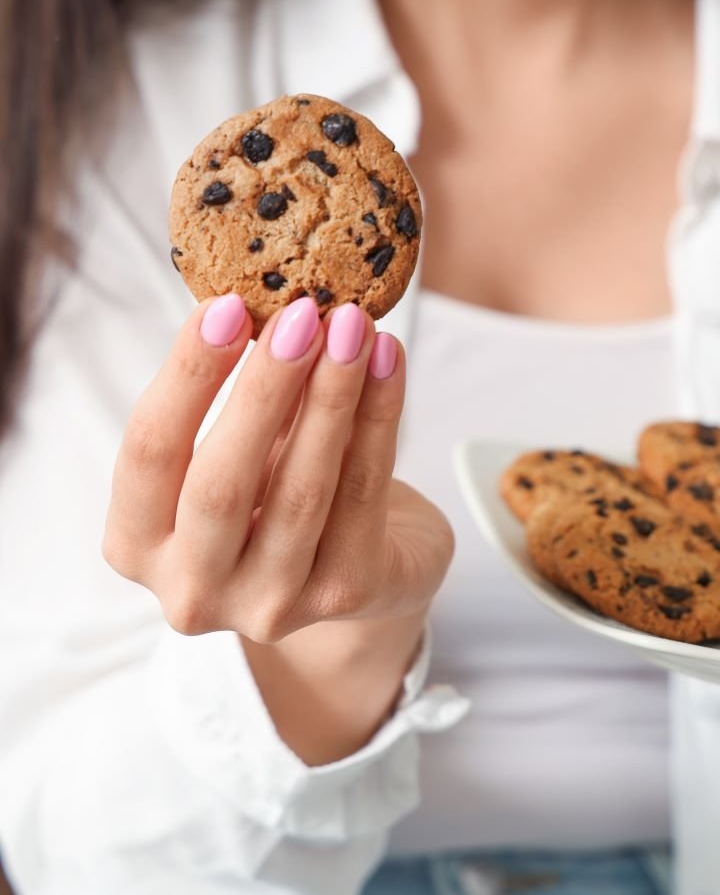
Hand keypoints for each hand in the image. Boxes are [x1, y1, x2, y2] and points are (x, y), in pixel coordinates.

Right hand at [103, 294, 453, 644]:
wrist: (373, 567)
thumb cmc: (288, 497)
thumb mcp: (247, 453)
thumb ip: (243, 401)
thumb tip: (266, 306)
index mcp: (139, 545)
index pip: (147, 454)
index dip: (187, 377)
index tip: (227, 306)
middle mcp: (193, 590)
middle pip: (220, 484)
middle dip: (264, 388)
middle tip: (301, 314)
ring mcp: (271, 605)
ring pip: (301, 492)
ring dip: (332, 397)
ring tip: (354, 327)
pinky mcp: (345, 594)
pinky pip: (363, 493)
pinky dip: (380, 417)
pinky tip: (389, 362)